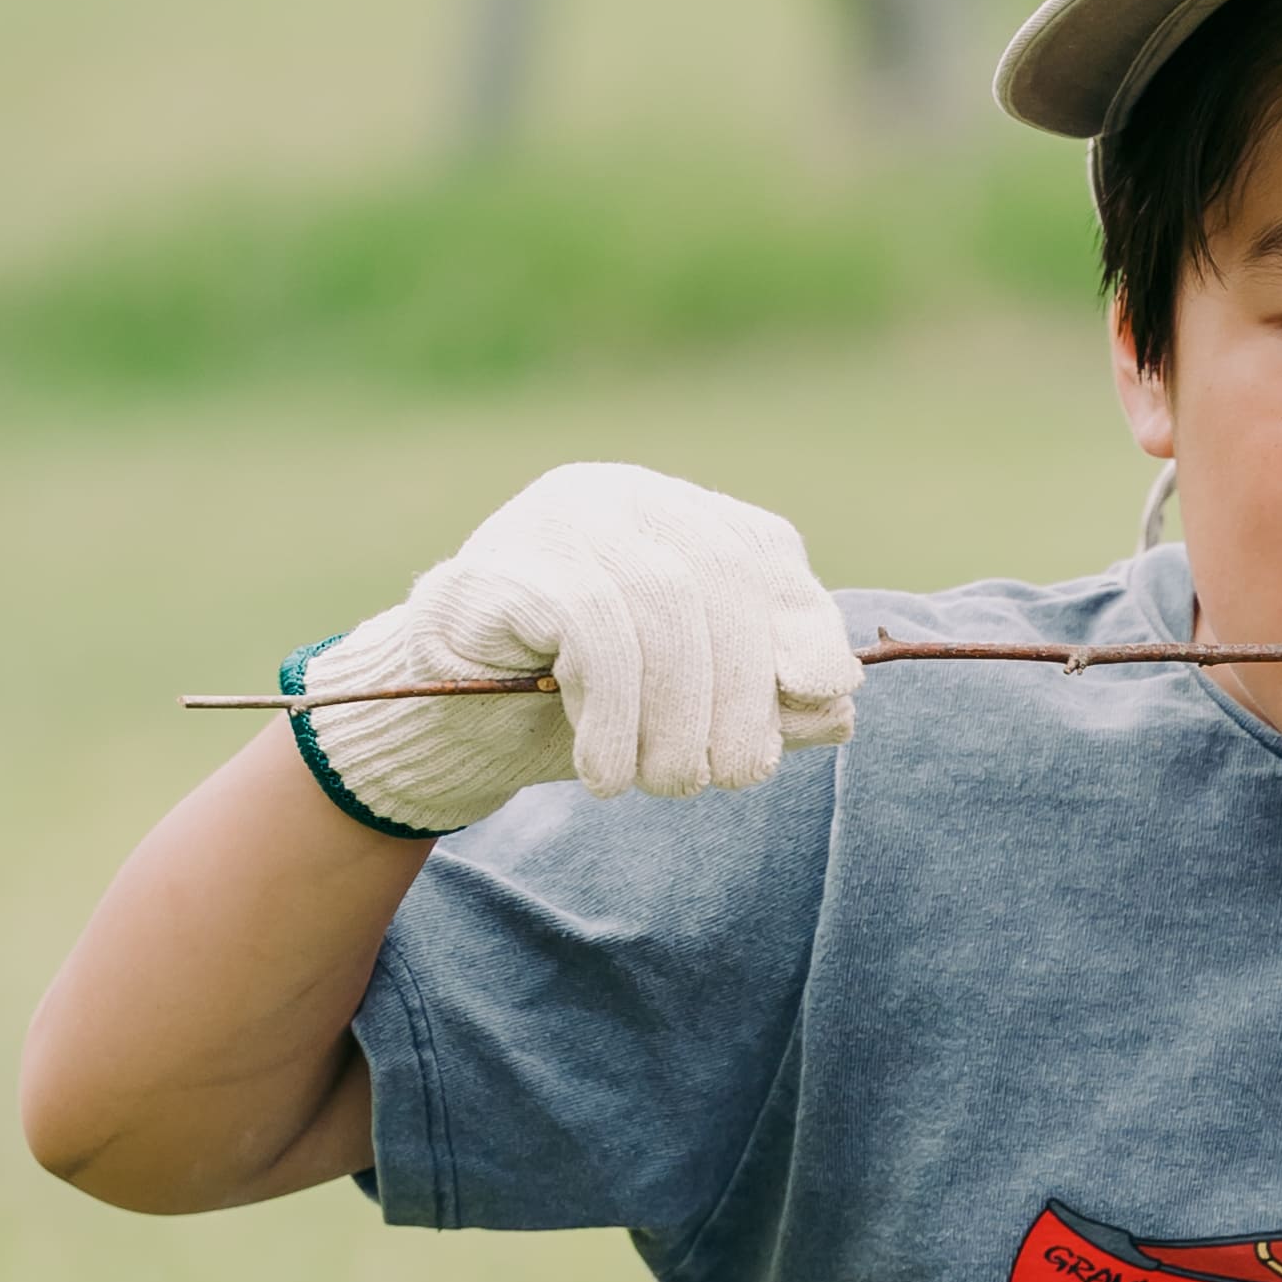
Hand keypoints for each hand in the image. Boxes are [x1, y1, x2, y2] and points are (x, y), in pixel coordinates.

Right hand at [286, 461, 860, 834]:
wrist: (439, 727)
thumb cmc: (576, 714)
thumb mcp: (687, 708)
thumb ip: (764, 698)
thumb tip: (843, 701)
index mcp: (673, 516)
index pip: (762, 556)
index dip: (802, 630)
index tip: (820, 702)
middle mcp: (619, 498)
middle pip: (718, 583)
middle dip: (738, 696)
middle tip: (726, 779)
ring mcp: (558, 519)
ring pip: (660, 608)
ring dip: (675, 718)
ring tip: (665, 784)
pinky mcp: (507, 564)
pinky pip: (592, 629)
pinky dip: (614, 713)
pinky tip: (606, 771)